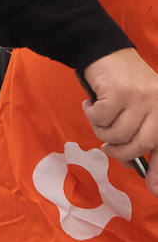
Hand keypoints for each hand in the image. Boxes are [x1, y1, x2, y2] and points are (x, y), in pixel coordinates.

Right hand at [82, 48, 157, 194]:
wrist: (103, 52)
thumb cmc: (119, 85)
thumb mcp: (137, 111)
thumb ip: (139, 138)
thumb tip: (136, 170)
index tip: (154, 189)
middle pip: (140, 144)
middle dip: (120, 151)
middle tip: (108, 146)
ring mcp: (141, 98)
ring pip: (118, 133)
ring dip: (101, 130)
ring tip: (98, 117)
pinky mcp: (119, 93)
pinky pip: (101, 119)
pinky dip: (91, 114)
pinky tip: (91, 104)